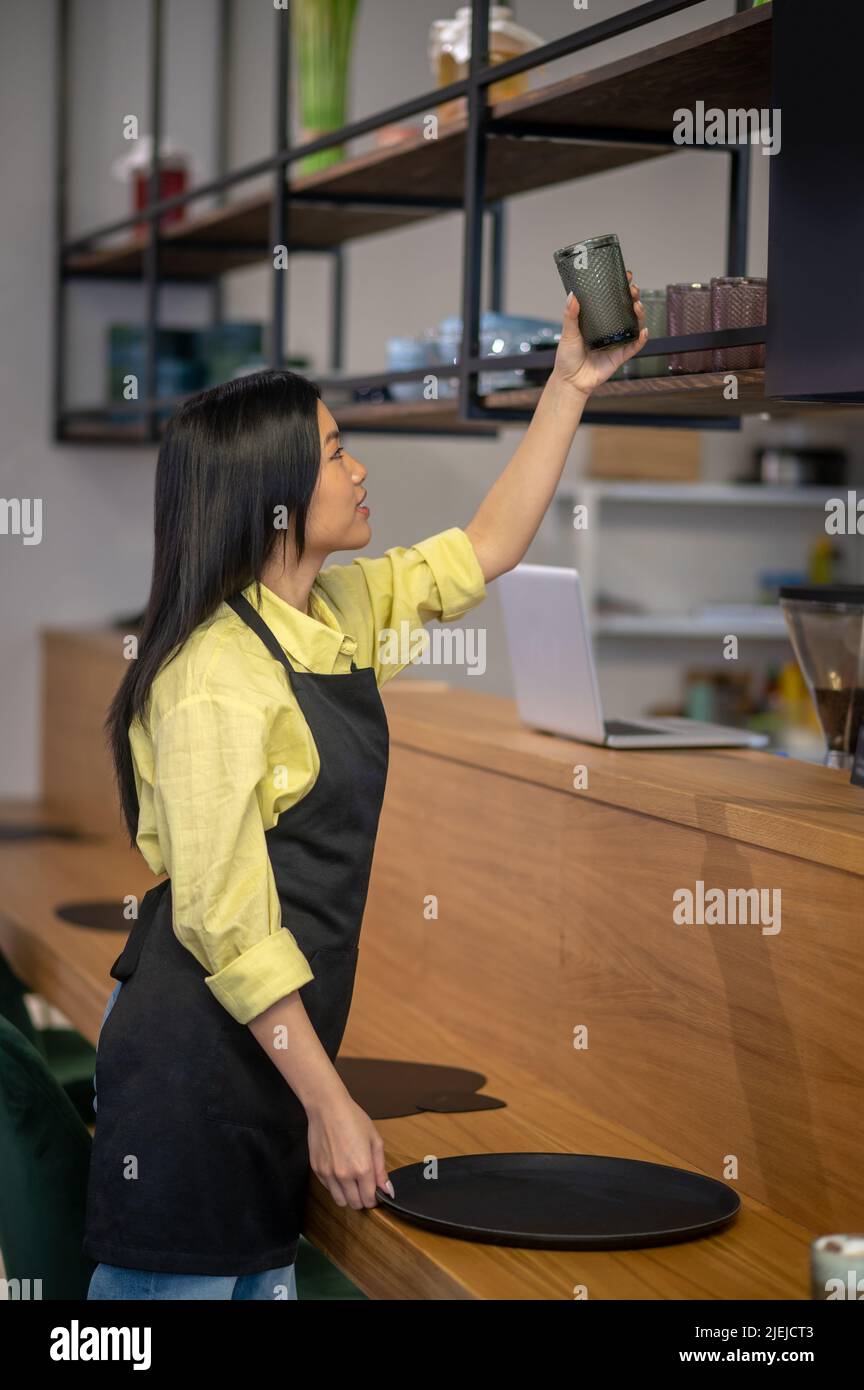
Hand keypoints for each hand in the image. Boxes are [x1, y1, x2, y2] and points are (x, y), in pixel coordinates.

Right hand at [306, 1089, 392, 1209]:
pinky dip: (335, 1186)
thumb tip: (386, 1189)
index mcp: (362, 1168)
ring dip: (348, 1196)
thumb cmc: (352, 1119)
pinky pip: (328, 1189)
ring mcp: (328, 1174)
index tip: (375, 1193)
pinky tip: (339, 1171)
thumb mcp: (374, 1140)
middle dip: (362, 1199)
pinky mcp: (317, 1170)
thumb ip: (381, 1169)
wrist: (327, 1108)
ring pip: (340, 1201)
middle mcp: (344, 1175)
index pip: (369, 1199)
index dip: (374, 1199)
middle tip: (364, 1187)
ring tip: (352, 1182)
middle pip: (355, 1204)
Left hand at [551, 270, 648, 397]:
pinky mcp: (621, 356)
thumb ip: (571, 315)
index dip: (620, 287)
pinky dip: (641, 339)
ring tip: (637, 305)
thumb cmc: (567, 357)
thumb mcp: (568, 333)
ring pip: (634, 325)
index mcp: (598, 320)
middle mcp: (610, 329)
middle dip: (632, 297)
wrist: (571, 381)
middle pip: (626, 309)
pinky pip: (635, 346)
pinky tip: (644, 331)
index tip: (625, 276)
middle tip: (633, 289)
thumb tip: (573, 295)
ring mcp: (617, 342)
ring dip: (639, 314)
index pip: (612, 300)